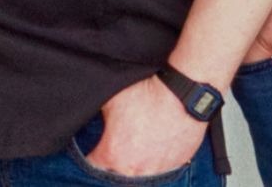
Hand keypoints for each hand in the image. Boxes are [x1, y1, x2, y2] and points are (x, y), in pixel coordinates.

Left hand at [86, 74, 207, 176]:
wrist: (183, 95)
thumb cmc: (148, 95)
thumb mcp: (111, 99)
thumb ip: (97, 115)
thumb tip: (88, 114)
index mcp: (112, 154)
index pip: (92, 165)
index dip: (92, 155)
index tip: (96, 149)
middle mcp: (132, 169)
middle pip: (115, 174)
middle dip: (114, 163)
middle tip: (119, 147)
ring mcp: (155, 171)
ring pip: (138, 176)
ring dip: (136, 164)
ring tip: (138, 148)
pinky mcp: (174, 167)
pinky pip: (161, 171)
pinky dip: (156, 161)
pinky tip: (156, 147)